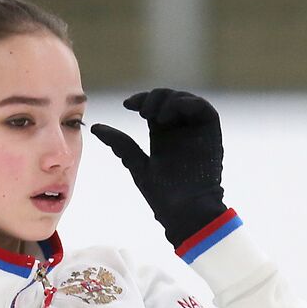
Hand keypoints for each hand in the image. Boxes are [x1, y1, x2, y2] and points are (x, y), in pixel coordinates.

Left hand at [92, 88, 227, 247]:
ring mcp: (196, 129)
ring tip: (153, 115)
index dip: (141, 99)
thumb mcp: (137, 164)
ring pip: (183, 99)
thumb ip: (121, 144)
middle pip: (167, 98)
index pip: (152, 106)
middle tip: (141, 111)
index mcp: (162, 134)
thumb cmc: (162, 194)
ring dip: (167, 99)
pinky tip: (169, 115)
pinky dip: (186, 103)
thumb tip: (95, 128)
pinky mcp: (211, 132)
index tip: (127, 105)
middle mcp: (179, 129)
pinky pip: (202, 108)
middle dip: (152, 98)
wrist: (184, 209)